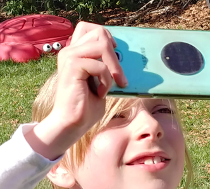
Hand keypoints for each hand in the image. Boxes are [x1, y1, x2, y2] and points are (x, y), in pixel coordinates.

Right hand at [25, 22, 127, 159]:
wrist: (72, 124)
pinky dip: (106, 81)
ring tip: (111, 86)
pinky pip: (100, 65)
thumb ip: (106, 68)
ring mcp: (69, 57)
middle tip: (120, 78)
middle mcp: (70, 51)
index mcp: (74, 53)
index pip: (89, 28)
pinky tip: (100, 94)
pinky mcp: (72, 66)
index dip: (106, 36)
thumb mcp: (101, 83)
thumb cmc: (86, 107)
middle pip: (99, 32)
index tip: (115, 53)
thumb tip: (124, 59)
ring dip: (113, 68)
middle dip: (115, 55)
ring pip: (101, 45)